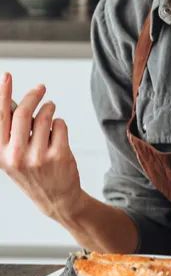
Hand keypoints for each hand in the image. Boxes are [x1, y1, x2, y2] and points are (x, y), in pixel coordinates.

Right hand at [0, 72, 82, 220]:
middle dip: (34, 95)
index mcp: (1, 154)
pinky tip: (58, 134)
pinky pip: (60, 124)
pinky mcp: (58, 155)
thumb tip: (14, 101)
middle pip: (24, 112)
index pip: (0, 117)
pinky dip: (60, 124)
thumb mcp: (13, 157)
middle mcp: (16, 156)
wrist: (57, 199)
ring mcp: (38, 157)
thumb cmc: (34, 172)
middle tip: (41, 88)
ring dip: (49, 109)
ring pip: (45, 116)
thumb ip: (12, 132)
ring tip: (50, 112)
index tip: (6, 75)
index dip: (2, 93)